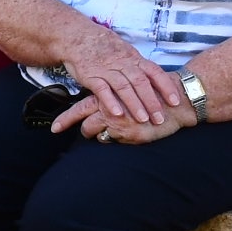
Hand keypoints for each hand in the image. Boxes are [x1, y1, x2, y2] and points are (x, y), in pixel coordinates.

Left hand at [50, 94, 187, 142]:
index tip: (54, 129)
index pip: (80, 108)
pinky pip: (115, 141)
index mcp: (108, 96)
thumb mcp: (129, 89)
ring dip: (99, 134)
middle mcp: (110, 110)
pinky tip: (124, 132)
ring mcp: (120, 124)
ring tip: (108, 129)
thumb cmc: (153, 93)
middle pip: (84, 124)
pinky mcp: (131, 135)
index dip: (66, 120)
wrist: (177, 101)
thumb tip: (98, 105)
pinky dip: (116, 138)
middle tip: (75, 132)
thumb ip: (113, 97)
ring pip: (98, 134)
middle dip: (80, 129)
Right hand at [57, 32, 186, 126]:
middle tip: (161, 118)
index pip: (154, 72)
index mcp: (133, 58)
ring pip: (124, 87)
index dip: (166, 86)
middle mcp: (122, 63)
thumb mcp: (125, 51)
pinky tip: (117, 113)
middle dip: (152, 101)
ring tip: (143, 120)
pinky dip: (110, 101)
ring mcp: (106, 69)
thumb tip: (156, 81)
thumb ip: (139, 66)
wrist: (77, 35)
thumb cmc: (104, 46)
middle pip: (141, 82)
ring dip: (134, 104)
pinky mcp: (91, 75)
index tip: (176, 101)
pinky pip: (102, 89)